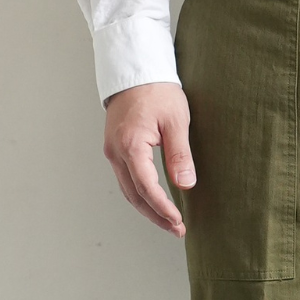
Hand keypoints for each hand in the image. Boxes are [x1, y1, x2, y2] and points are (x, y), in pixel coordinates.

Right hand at [103, 82, 194, 236]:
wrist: (134, 70)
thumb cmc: (157, 91)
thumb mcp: (176, 121)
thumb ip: (180, 155)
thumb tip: (186, 185)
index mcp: (130, 145)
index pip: (147, 188)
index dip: (163, 208)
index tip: (178, 221)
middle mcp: (116, 152)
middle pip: (135, 195)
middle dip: (156, 216)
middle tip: (177, 230)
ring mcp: (113, 151)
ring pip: (129, 190)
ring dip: (148, 209)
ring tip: (169, 222)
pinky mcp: (116, 149)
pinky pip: (126, 180)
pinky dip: (141, 195)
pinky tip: (155, 203)